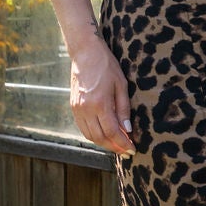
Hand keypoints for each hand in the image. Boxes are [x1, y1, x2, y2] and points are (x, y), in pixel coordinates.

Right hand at [69, 31, 133, 155]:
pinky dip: (94, 135)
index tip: (132, 149)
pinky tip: (104, 135)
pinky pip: (83, 128)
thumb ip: (124, 108)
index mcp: (99, 104)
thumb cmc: (106, 66)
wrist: (85, 53)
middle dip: (114, 147)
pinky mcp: (73, 107)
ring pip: (90, 135)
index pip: (112, 132)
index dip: (122, 143)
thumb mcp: (121, 85)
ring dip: (104, 144)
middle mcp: (85, 109)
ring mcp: (77, 109)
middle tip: (126, 152)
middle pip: (100, 138)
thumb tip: (127, 129)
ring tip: (117, 145)